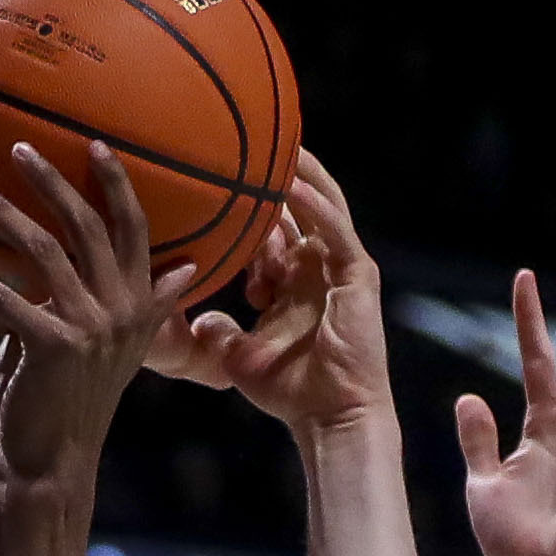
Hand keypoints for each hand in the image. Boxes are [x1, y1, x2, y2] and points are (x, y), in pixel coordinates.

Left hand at [0, 142, 197, 483]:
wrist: (56, 463)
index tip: (95, 144)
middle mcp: (121, 310)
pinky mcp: (51, 347)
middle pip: (89, 225)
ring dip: (2, 213)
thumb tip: (185, 271)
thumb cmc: (77, 401)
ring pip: (44, 251)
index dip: (117, 184)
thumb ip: (148, 305)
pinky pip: (4, 299)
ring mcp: (90, 328)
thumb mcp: (124, 348)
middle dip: (52, 180)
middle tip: (17, 147)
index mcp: (139, 304)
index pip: (134, 229)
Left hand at [160, 151, 394, 440]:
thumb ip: (221, 333)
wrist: (330, 415)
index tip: (219, 183)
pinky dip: (314, 204)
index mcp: (295, 283)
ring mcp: (341, 268)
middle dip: (281, 174)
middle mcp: (319, 268)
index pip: (274, 232)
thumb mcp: (241, 356)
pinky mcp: (356, 274)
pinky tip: (290, 181)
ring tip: (280, 140)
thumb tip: (199, 320)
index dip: (250, 209)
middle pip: (301, 208)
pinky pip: (334, 229)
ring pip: (323, 206)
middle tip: (253, 140)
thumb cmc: (290, 392)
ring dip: (303, 172)